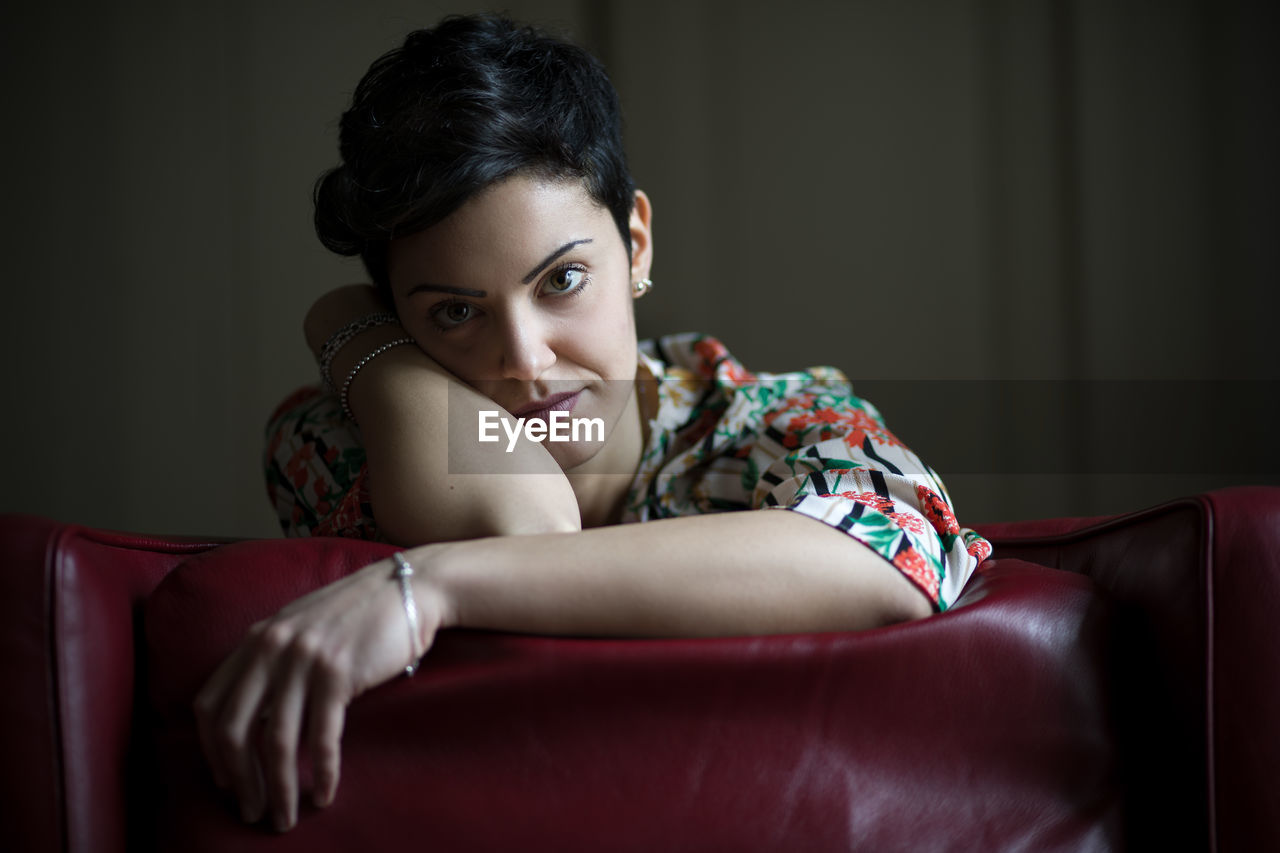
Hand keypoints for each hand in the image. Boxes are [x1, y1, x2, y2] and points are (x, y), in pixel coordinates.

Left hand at [193, 551, 447, 831]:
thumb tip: (256, 714)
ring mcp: (304, 660)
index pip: (210, 703)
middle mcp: (272, 647)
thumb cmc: (359, 612)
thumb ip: (273, 658)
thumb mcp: (302, 626)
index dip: (210, 750)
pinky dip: (321, 772)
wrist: (409, 588)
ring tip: (284, 817)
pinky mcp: (338, 673)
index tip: (226, 779)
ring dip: (277, 788)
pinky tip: (323, 793)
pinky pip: (321, 736)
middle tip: (251, 811)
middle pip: (234, 729)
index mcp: (257, 638)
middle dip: (239, 780)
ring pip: (276, 741)